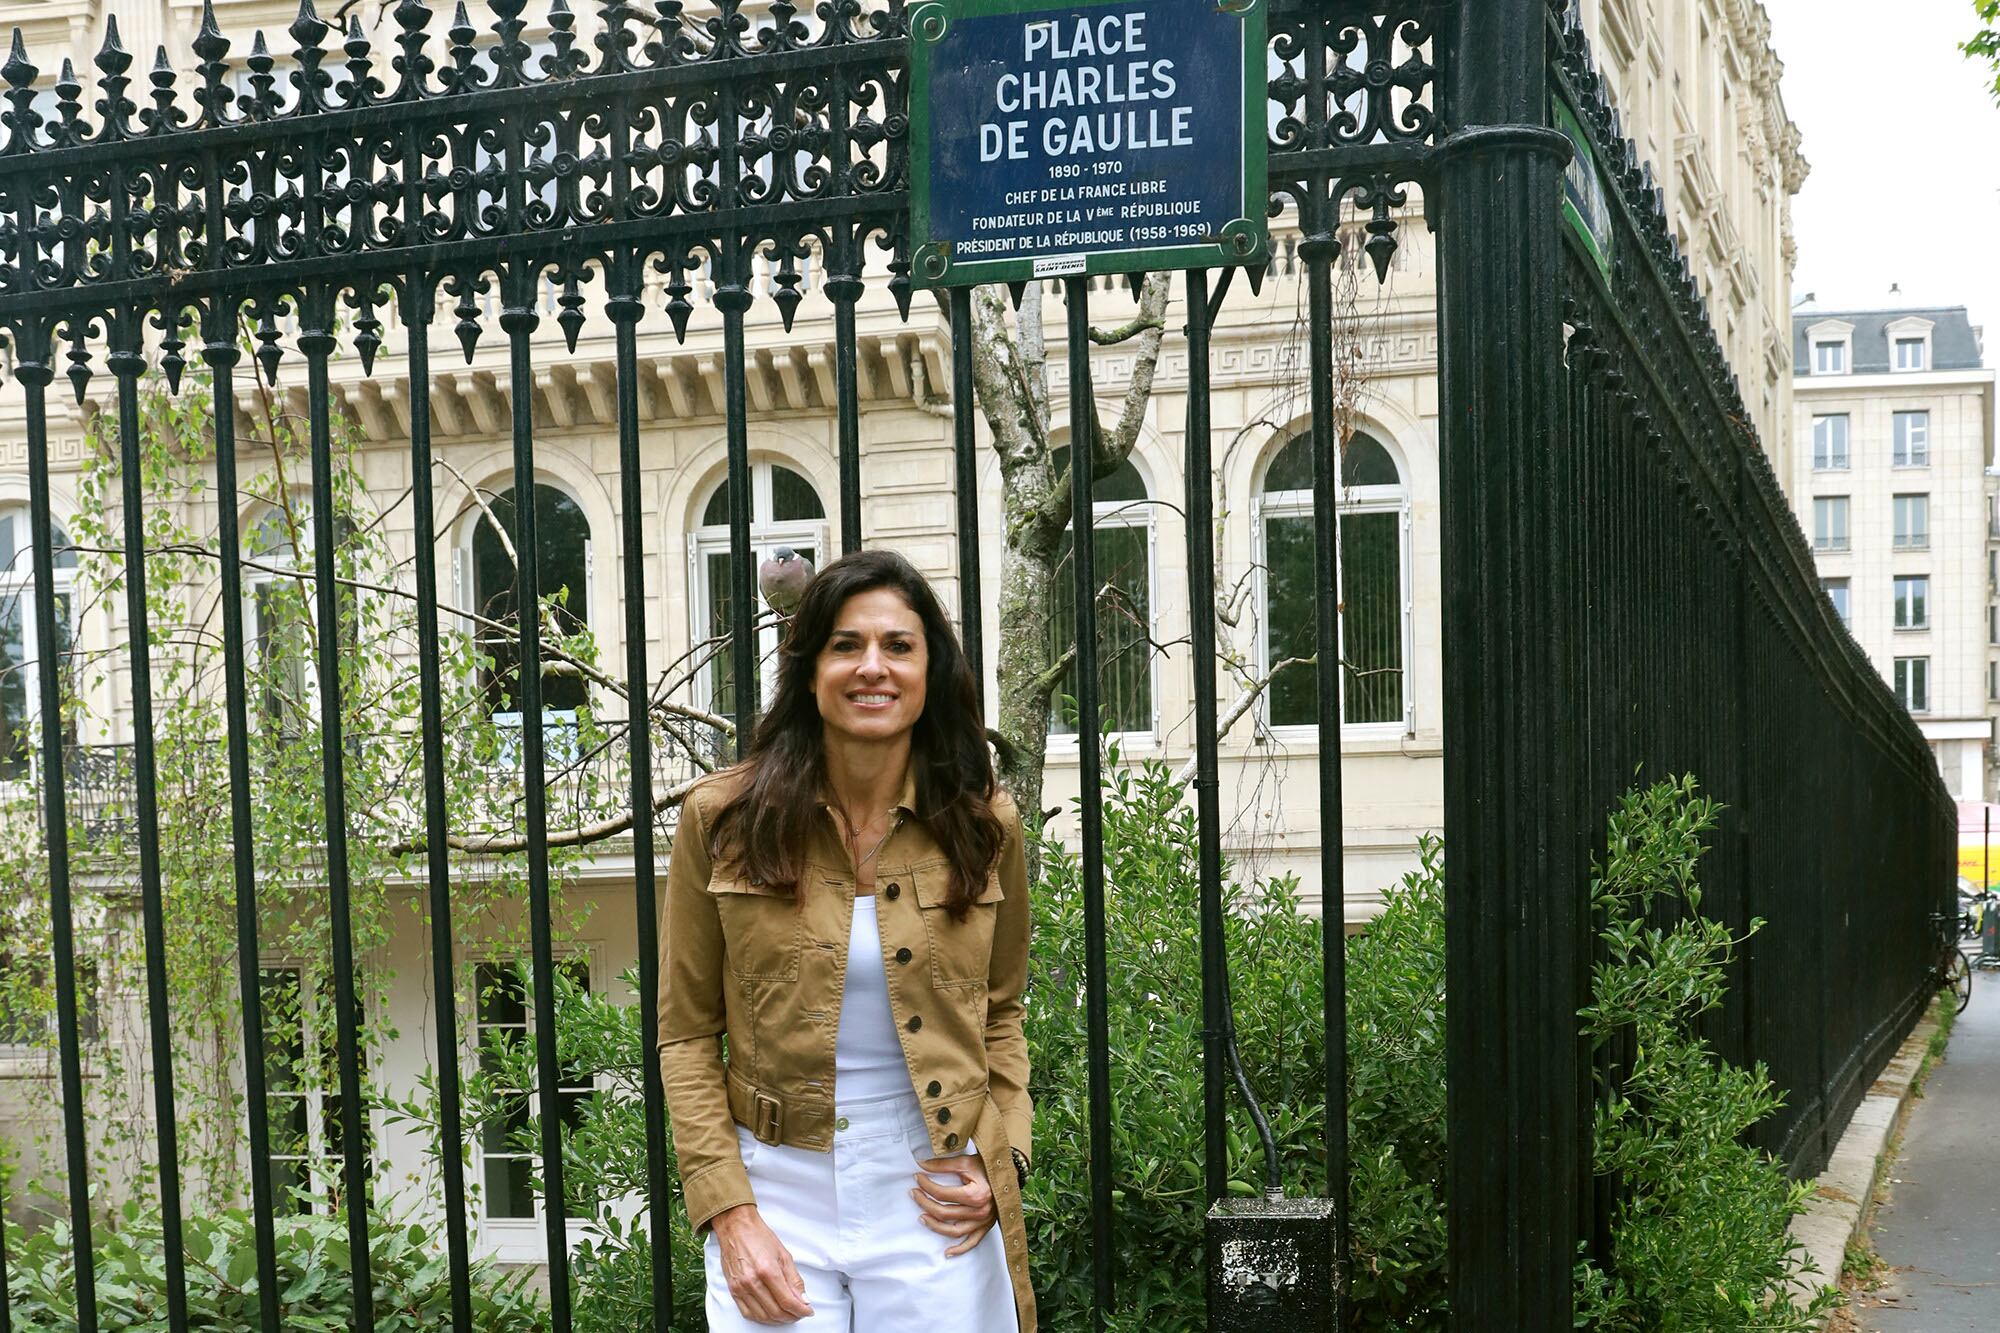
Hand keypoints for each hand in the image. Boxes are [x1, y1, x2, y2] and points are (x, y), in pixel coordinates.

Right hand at [710, 1204, 812, 1322]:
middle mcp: (752, 1282)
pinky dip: (762, 1318)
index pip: (788, 1301)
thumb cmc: (759, 1236)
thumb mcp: (784, 1254)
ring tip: (788, 1315)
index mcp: (767, 1270)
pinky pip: (748, 1313)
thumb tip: (803, 1299)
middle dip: (792, 1316)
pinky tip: (771, 1315)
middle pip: (776, 1312)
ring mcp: (740, 1288)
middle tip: (800, 1313)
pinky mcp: (733, 1290)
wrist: (736, 1228)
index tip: (808, 1311)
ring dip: (778, 1320)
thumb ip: (794, 1280)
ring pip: (763, 1316)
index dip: (801, 1310)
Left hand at [912, 1150, 997, 1255]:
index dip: (926, 1185)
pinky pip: (971, 1243)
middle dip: (925, 1203)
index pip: (943, 1194)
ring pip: (954, 1231)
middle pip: (944, 1213)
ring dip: (935, 1226)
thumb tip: (921, 1165)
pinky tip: (947, 1252)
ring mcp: (983, 1222)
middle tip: (914, 1194)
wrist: (1009, 1173)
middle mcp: (980, 1211)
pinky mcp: (986, 1227)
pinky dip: (959, 1250)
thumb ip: (943, 1164)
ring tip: (922, 1217)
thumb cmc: (987, 1167)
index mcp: (975, 1194)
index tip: (917, 1178)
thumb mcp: (966, 1162)